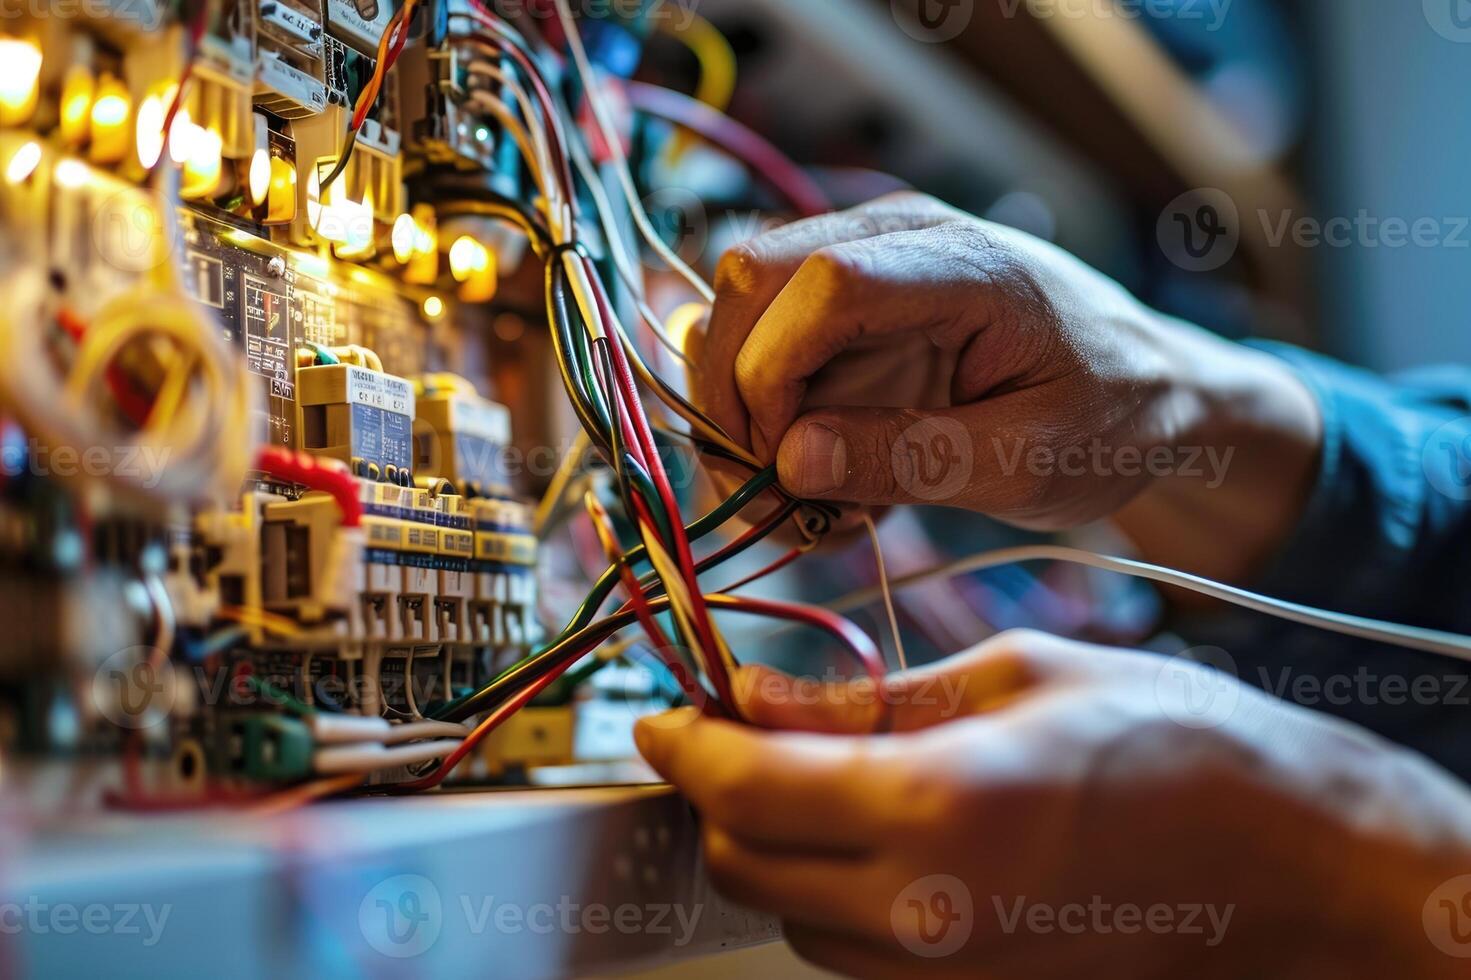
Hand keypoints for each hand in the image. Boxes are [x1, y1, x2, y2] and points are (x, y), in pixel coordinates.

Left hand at [636, 631, 1470, 978]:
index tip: (662, 713)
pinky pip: (857, 952)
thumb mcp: (1018, 674)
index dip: (682, 746)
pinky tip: (872, 832)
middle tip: (734, 730)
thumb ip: (872, 695)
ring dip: (774, 845)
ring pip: (791, 917)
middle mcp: (928, 913)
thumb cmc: (1180, 745)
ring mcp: (951, 973)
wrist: (1292, 862)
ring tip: (811, 775)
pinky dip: (832, 892)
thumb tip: (760, 694)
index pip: (745, 789)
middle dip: (717, 795)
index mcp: (937, 809)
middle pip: (746, 865)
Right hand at [691, 193, 1322, 578]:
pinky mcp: (851, 307)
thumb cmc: (1114, 419)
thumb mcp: (1032, 461)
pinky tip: (824, 481)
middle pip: (748, 281)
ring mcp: (868, 263)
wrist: (1152, 390)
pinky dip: (769, 421)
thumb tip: (791, 461)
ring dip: (742, 416)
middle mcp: (899, 239)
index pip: (820, 282)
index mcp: (962, 264)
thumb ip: (916, 456)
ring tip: (803, 505)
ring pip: (740, 316)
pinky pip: (769, 349)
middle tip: (764, 499)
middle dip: (730, 395)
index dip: (770, 374)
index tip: (781, 466)